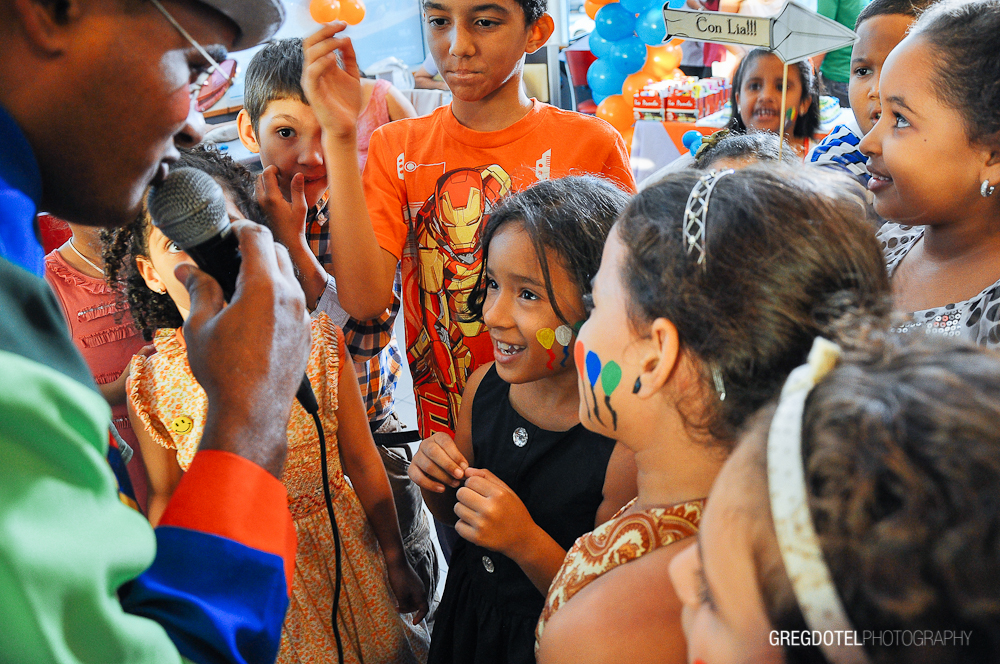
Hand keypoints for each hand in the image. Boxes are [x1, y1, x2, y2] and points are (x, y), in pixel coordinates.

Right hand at [175, 221, 309, 476]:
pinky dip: (278, 296)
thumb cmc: (223, 371)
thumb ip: (199, 290)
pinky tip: (256, 313)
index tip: (226, 231)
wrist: (253, 413)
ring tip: (240, 287)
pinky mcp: (307, 334)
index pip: (257, 236)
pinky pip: (295, 302)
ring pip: (289, 277)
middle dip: (254, 247)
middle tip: (229, 257)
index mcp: (263, 287)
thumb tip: (185, 269)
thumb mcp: (200, 326)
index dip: (239, 227)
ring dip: (268, 272)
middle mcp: (291, 296)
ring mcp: (303, 315)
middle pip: (277, 252)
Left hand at [257, 166, 307, 249]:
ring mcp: (258, 205)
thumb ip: (298, 189)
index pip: (267, 173)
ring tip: (279, 187)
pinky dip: (264, 189)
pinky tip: (276, 196)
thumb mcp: (301, 207)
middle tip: (281, 178)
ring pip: (257, 185)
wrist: (288, 242)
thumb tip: (298, 174)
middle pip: (259, 177)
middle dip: (268, 174)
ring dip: (266, 182)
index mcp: (272, 198)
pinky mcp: (258, 209)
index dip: (274, 168)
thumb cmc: (296, 226)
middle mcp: (262, 200)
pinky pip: (258, 193)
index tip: (282, 171)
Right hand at [302, 23, 362, 139]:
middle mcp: (313, 71)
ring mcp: (311, 81)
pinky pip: (312, 72)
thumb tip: (347, 37)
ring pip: (310, 55)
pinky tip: (334, 58)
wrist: (346, 127)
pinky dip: (322, 62)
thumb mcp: (352, 76)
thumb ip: (349, 58)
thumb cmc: (347, 104)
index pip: (317, 41)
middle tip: (341, 25)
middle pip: (310, 43)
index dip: (328, 30)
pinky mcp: (312, 92)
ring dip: (326, 44)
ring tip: (341, 41)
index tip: (344, 24)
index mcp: (320, 66)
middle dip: (325, 31)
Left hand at [386, 557, 428, 624]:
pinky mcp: (411, 580)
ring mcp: (416, 584)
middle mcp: (421, 590)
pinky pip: (410, 593)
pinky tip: (397, 596)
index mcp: (420, 594)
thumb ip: (404, 605)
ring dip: (406, 603)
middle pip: (418, 604)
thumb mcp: (401, 596)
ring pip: (413, 598)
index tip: (413, 623)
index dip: (420, 617)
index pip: (424, 609)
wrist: (397, 562)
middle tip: (397, 610)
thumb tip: (404, 609)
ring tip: (396, 604)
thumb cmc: (399, 579)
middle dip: (409, 609)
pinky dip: (405, 597)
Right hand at [408, 432, 468, 492]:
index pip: (445, 442)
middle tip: (459, 475)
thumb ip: (461, 462)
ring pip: (427, 466)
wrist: (437, 466)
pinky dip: (430, 485)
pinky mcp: (412, 469)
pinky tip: (442, 489)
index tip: (465, 467)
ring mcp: (417, 457)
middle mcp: (425, 445)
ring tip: (454, 483)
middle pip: (434, 452)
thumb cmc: (450, 460)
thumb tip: (466, 471)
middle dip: (448, 465)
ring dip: (442, 477)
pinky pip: (417, 477)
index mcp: (438, 437)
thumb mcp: (456, 456)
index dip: (456, 455)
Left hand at [454, 468, 536, 555]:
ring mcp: (483, 525)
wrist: (523, 539)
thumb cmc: (514, 511)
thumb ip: (487, 476)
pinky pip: (458, 525)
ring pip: (457, 508)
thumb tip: (466, 471)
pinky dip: (464, 525)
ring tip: (476, 513)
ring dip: (464, 510)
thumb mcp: (506, 490)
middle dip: (466, 495)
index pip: (471, 480)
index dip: (472, 484)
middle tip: (476, 501)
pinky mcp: (477, 538)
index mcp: (499, 494)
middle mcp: (490, 509)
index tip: (479, 490)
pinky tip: (475, 525)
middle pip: (461, 493)